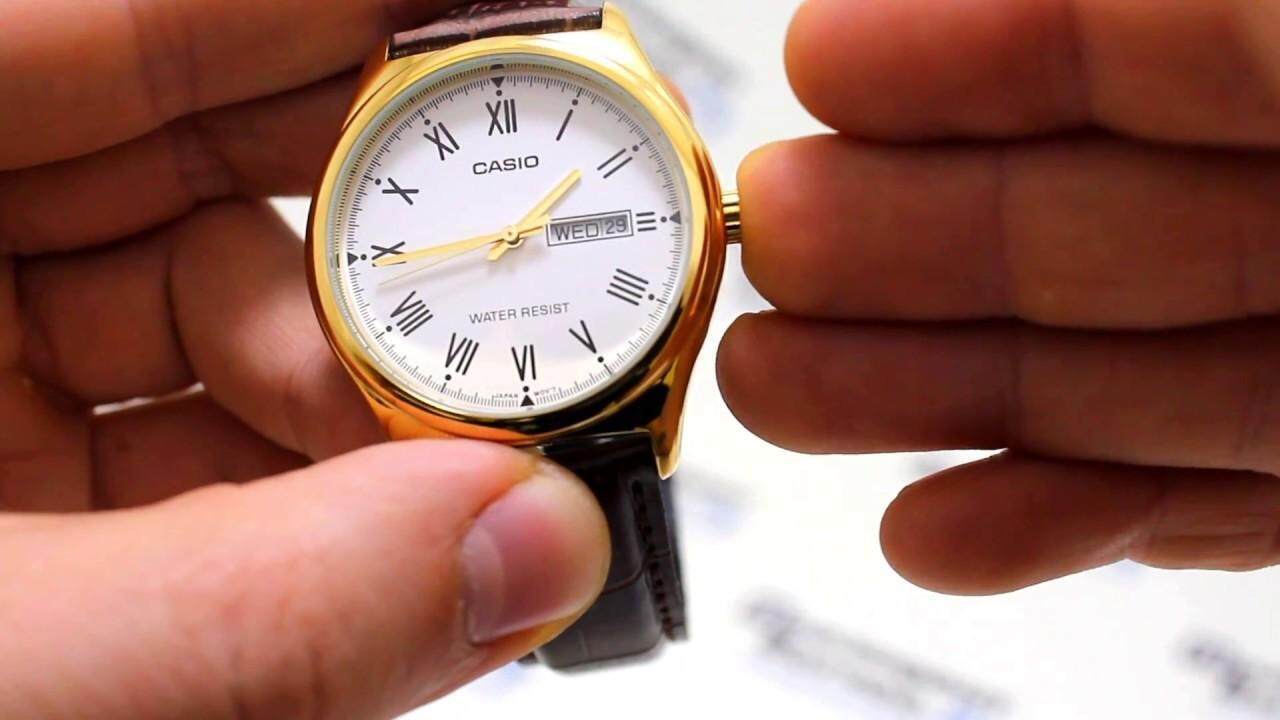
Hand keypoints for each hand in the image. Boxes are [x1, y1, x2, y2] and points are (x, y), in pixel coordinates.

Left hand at [0, 1, 607, 717]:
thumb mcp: (20, 680)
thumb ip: (273, 606)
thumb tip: (530, 538)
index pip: (87, 35)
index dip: (300, 8)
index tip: (473, 8)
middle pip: (169, 164)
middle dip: (360, 212)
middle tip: (505, 232)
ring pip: (204, 317)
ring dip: (356, 384)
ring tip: (447, 459)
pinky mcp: (29, 519)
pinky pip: (198, 442)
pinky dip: (314, 484)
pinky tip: (389, 526)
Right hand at [722, 0, 1279, 594]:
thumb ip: (1171, 11)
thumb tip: (939, 2)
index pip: (1132, 40)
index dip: (967, 59)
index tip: (825, 65)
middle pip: (1088, 224)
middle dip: (899, 239)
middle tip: (769, 247)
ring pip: (1116, 376)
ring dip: (927, 396)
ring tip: (782, 393)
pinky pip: (1197, 502)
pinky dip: (1057, 526)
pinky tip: (938, 532)